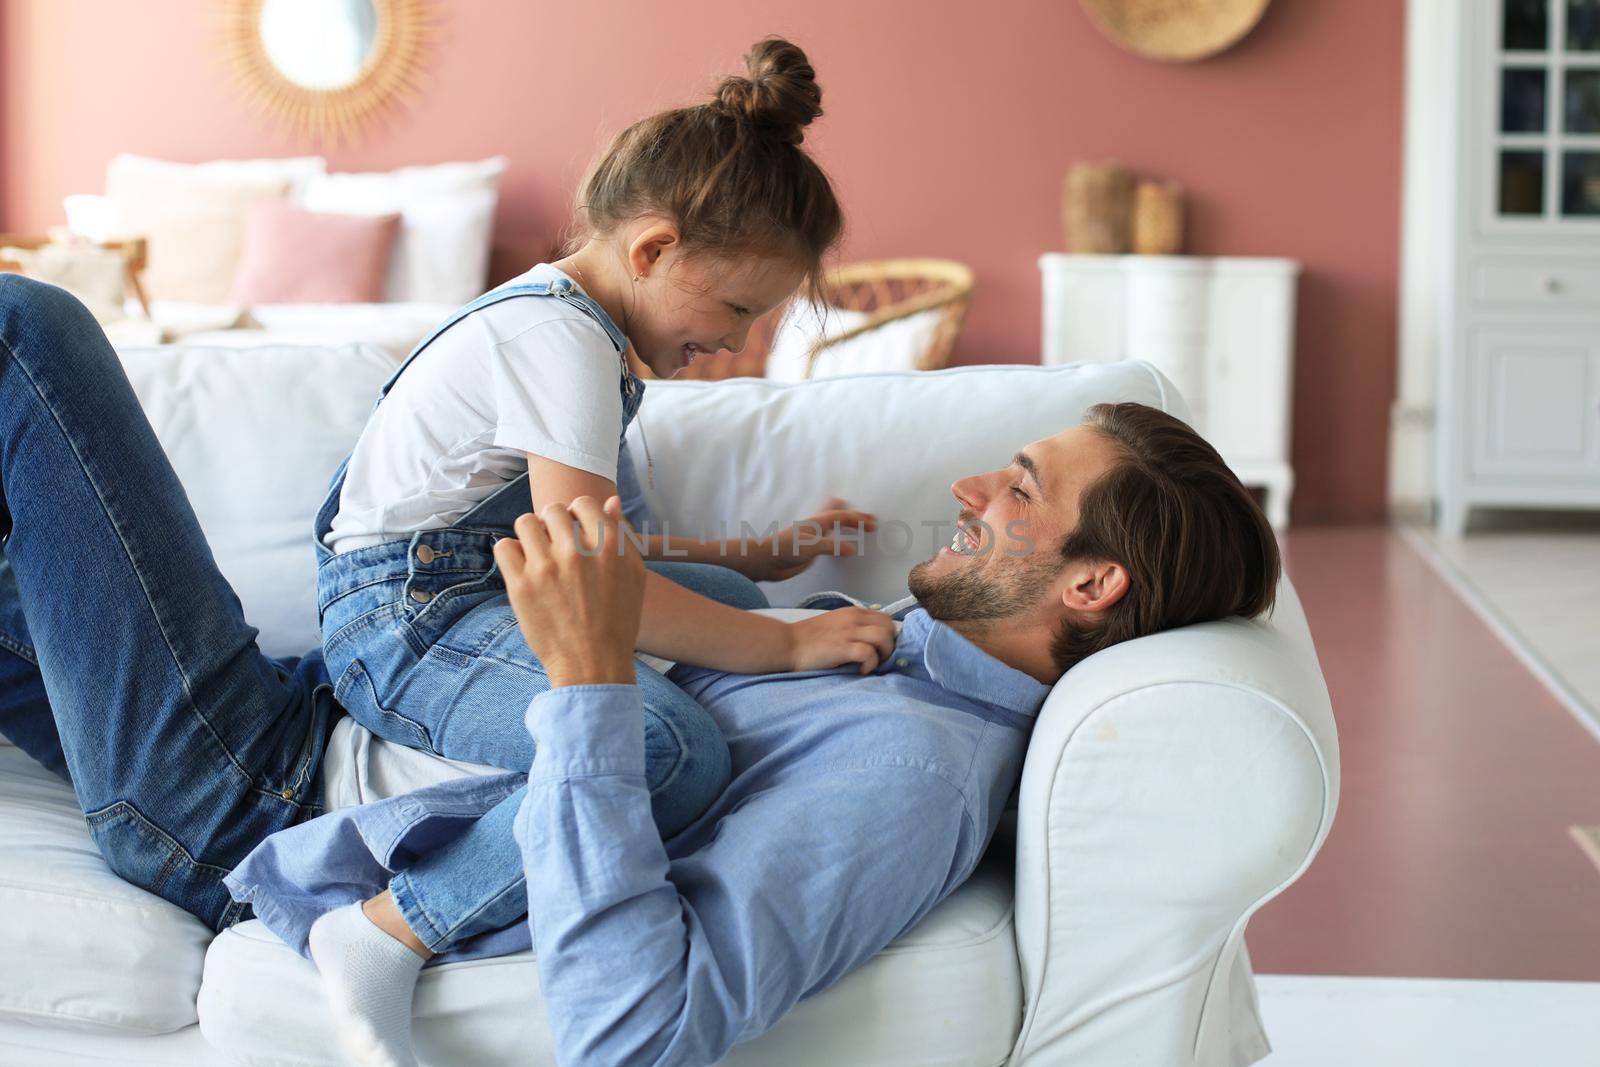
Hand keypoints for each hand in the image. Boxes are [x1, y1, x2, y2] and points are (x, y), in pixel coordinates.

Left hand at [493, 496, 645, 687]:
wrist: (593, 664)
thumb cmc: (617, 622)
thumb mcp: (634, 576)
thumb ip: (623, 536)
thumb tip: (611, 501)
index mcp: (608, 546)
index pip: (583, 503)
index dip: (578, 515)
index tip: (575, 533)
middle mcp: (577, 551)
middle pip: (552, 510)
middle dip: (553, 524)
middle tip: (555, 547)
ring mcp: (547, 567)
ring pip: (525, 522)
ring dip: (530, 534)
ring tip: (537, 554)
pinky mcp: (521, 585)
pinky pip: (503, 547)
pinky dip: (510, 553)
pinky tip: (522, 568)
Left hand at [739, 498, 877, 581]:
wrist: (766, 561)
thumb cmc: (785, 549)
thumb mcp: (811, 546)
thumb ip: (832, 546)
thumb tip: (853, 548)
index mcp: (817, 522)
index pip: (842, 517)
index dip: (858, 518)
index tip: (874, 523)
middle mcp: (816, 528)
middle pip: (837, 515)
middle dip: (854, 515)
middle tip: (870, 517)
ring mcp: (812, 539)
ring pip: (832, 527)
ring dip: (845, 524)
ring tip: (855, 523)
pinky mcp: (809, 551)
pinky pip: (829, 543)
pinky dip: (838, 540)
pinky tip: (840, 546)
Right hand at [784, 606, 897, 674]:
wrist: (786, 644)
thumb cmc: (807, 639)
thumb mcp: (835, 625)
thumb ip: (853, 627)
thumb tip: (871, 641)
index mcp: (853, 613)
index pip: (885, 618)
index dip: (887, 635)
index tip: (879, 650)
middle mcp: (854, 619)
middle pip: (889, 626)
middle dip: (889, 645)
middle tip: (878, 659)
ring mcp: (849, 632)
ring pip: (884, 637)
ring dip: (883, 654)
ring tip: (872, 665)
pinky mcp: (843, 647)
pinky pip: (869, 653)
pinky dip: (870, 664)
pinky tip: (861, 670)